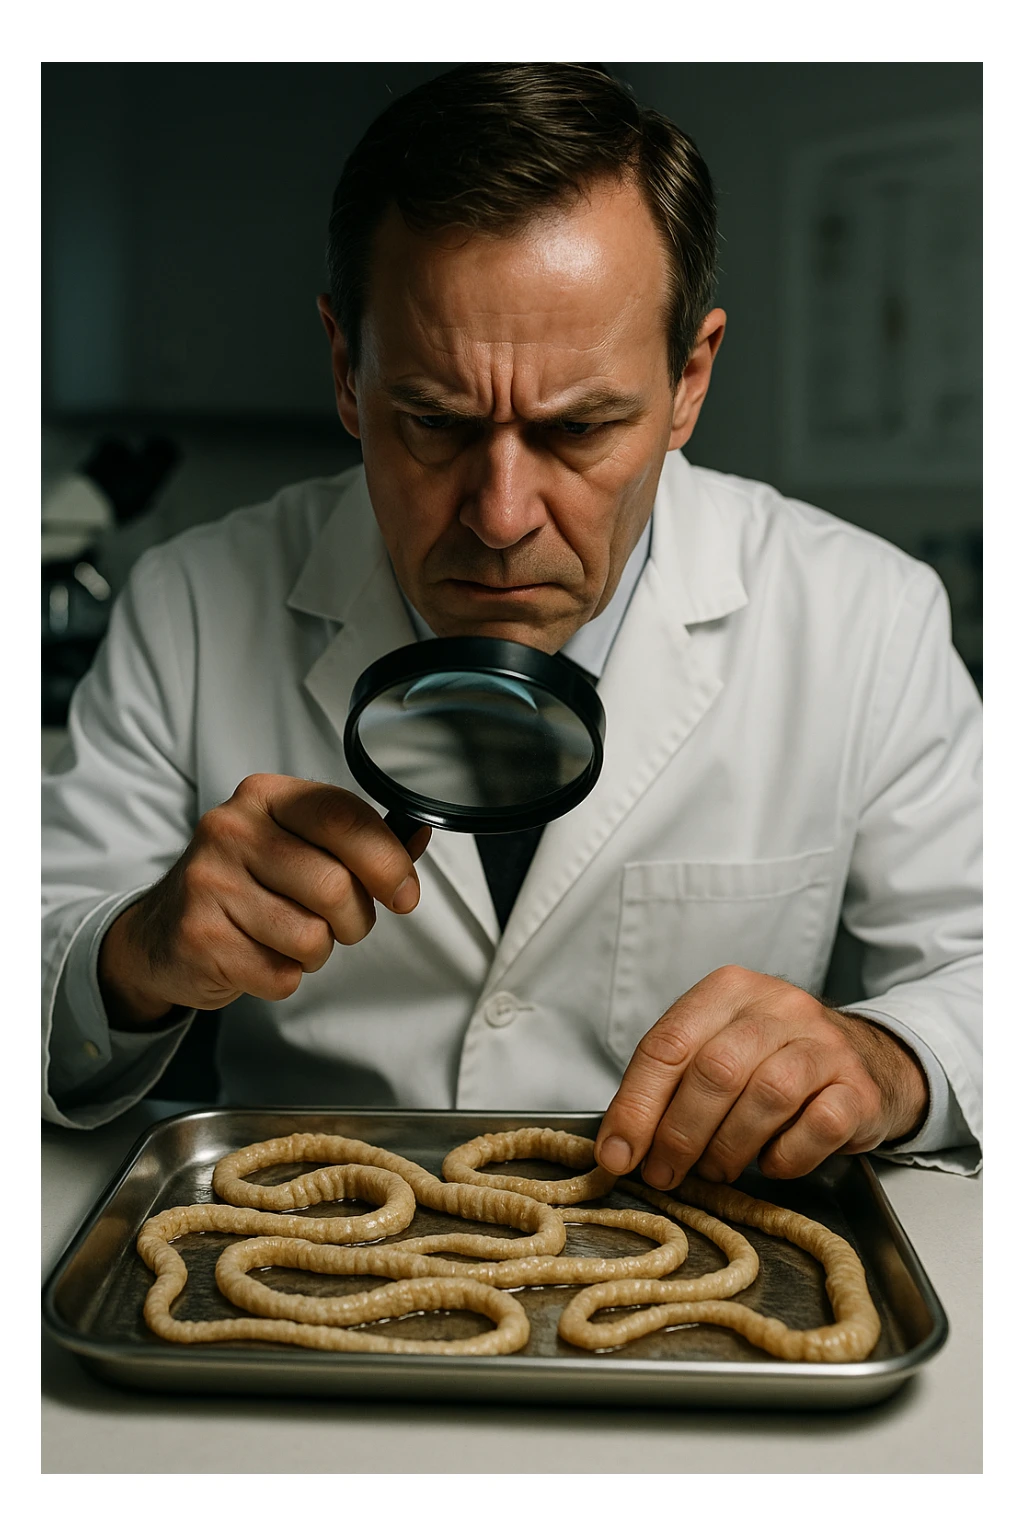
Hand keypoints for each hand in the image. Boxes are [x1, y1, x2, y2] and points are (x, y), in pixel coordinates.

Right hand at [98, 775, 429, 1028]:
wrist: (163, 933)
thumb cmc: (248, 884)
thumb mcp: (298, 845)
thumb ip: (359, 840)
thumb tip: (418, 832)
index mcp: (266, 796)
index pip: (343, 816)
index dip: (387, 861)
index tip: (403, 893)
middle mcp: (232, 830)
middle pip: (335, 886)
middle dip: (354, 919)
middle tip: (338, 923)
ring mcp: (209, 883)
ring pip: (312, 938)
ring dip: (317, 951)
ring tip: (289, 937)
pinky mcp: (199, 937)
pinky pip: (280, 975)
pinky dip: (283, 977)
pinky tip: (259, 956)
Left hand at [595, 966, 928, 1185]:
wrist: (871, 1063)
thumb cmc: (774, 1062)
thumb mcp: (717, 1051)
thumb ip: (670, 1086)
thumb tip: (619, 1148)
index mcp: (729, 990)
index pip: (668, 1044)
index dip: (636, 1105)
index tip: (617, 1155)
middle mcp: (779, 1005)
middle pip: (715, 1070)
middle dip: (679, 1134)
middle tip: (665, 1174)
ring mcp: (825, 1043)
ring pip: (766, 1095)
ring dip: (729, 1147)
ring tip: (716, 1170)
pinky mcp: (859, 1087)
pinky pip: (819, 1126)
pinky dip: (786, 1156)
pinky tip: (771, 1162)